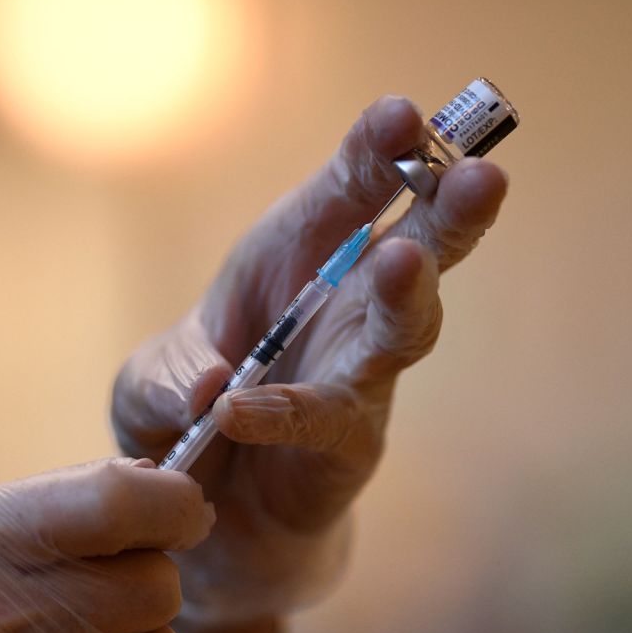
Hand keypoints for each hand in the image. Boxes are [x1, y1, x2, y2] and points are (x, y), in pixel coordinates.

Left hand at [111, 96, 508, 632]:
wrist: (204, 518)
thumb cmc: (184, 419)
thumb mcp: (151, 386)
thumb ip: (168, 377)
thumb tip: (211, 386)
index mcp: (300, 260)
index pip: (350, 193)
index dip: (378, 152)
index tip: (403, 114)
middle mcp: (344, 311)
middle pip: (418, 250)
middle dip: (448, 209)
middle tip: (480, 171)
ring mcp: (357, 378)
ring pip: (404, 333)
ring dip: (409, 298)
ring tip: (409, 262)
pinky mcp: (345, 446)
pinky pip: (322, 421)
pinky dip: (282, 414)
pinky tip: (241, 410)